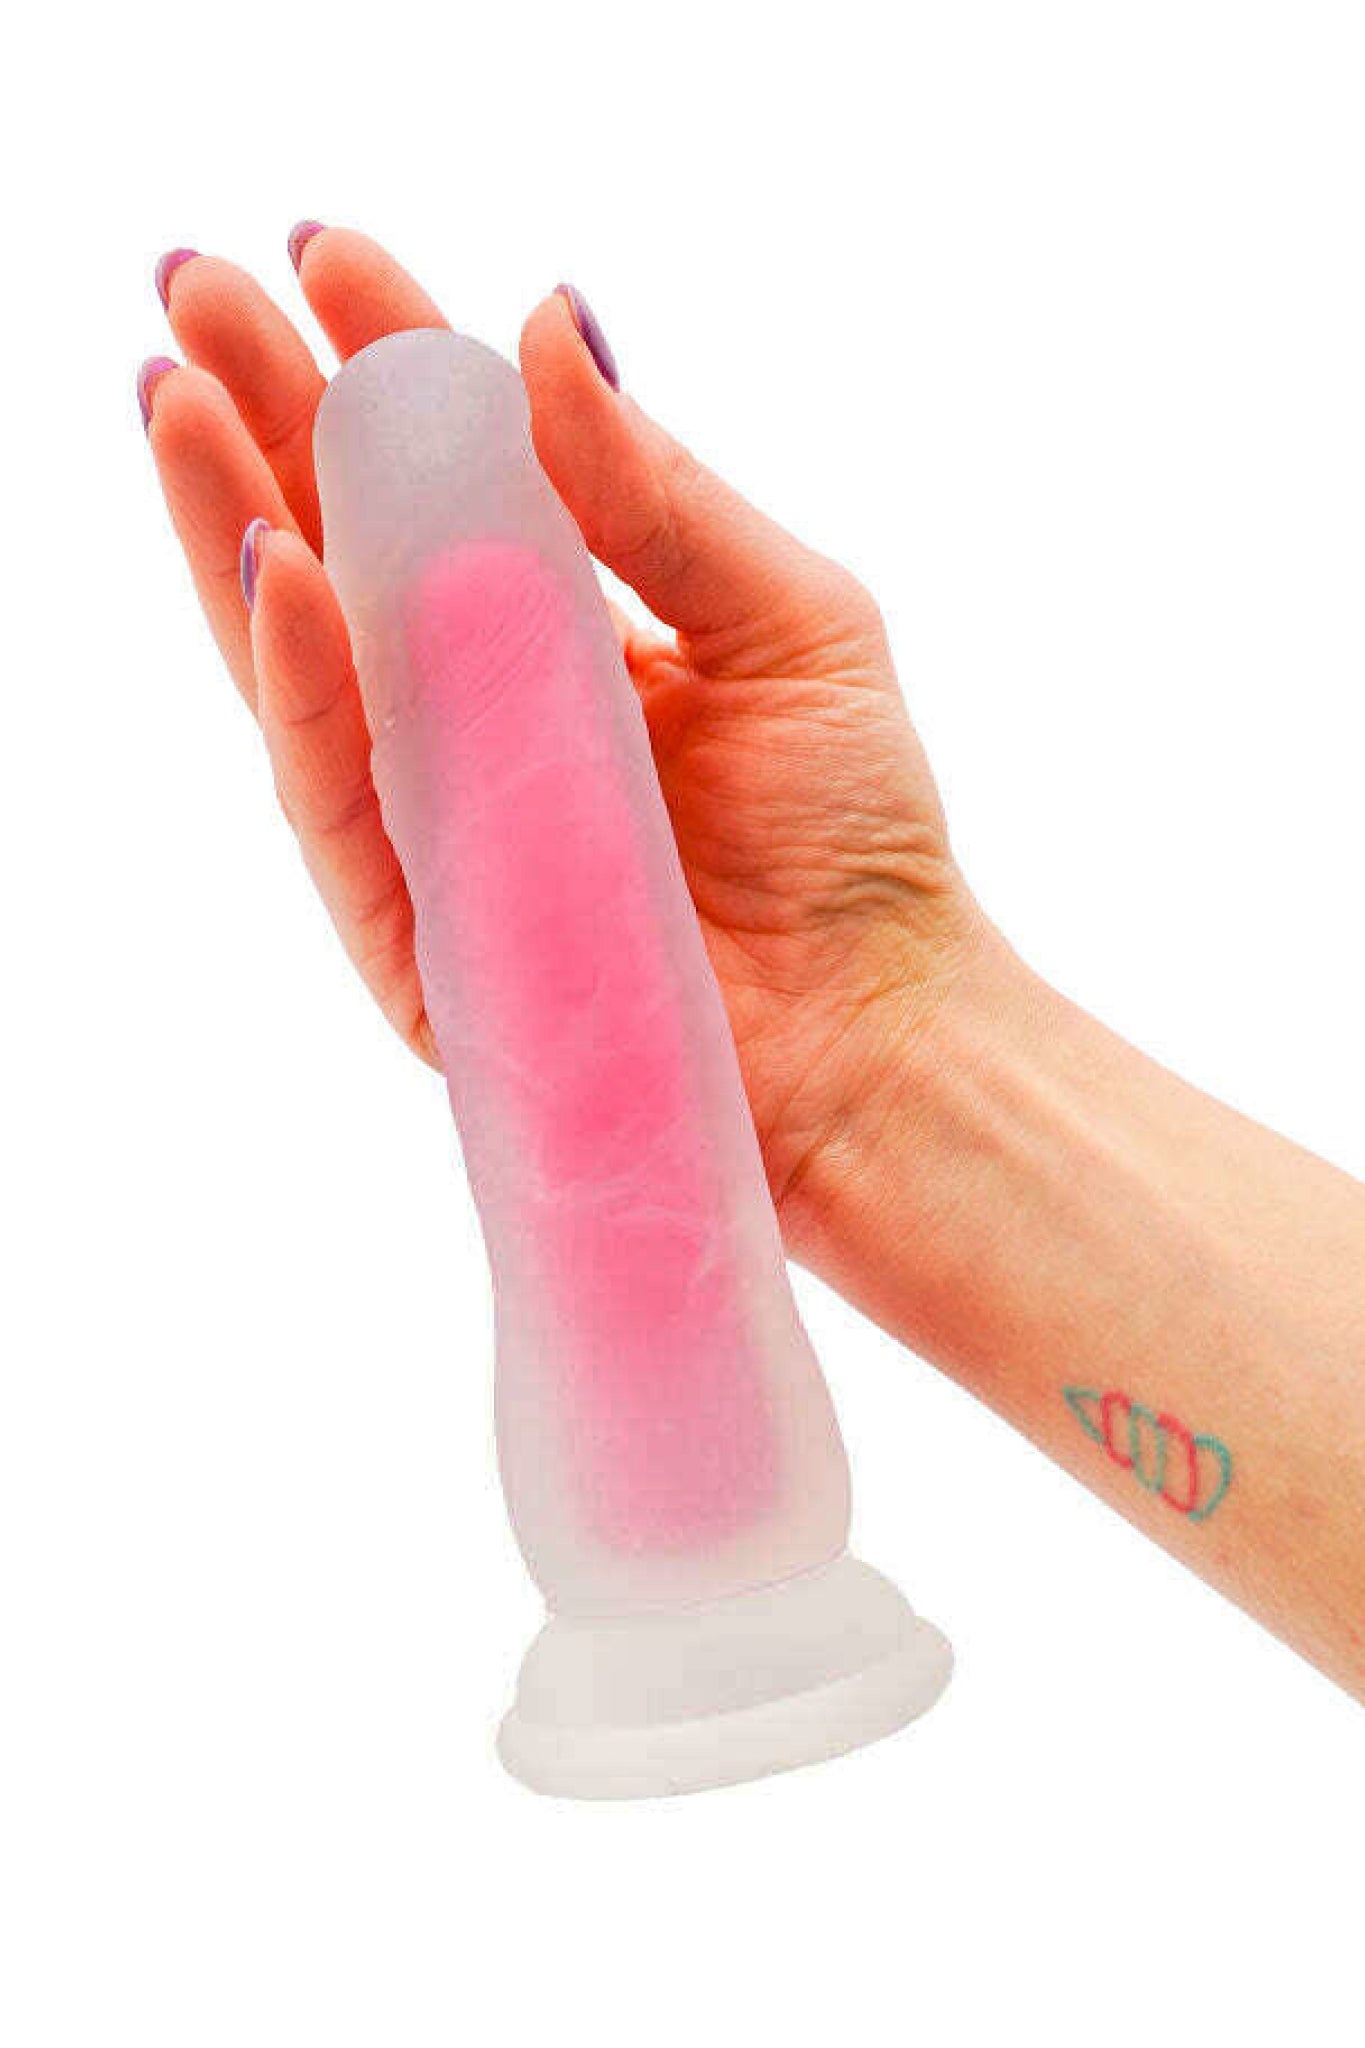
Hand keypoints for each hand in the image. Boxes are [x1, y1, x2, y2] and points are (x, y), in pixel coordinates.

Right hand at [142, 229, 984, 1248]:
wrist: (881, 1035)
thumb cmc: (854, 832)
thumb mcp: (783, 619)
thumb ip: (659, 488)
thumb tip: (550, 316)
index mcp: (570, 633)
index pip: (448, 481)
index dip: (381, 368)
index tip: (319, 252)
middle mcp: (485, 719)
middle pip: (347, 556)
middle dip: (262, 423)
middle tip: (189, 292)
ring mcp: (440, 825)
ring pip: (304, 669)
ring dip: (233, 530)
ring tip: (178, 403)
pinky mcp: (416, 934)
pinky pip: (339, 798)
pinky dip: (301, 686)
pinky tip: (277, 566)